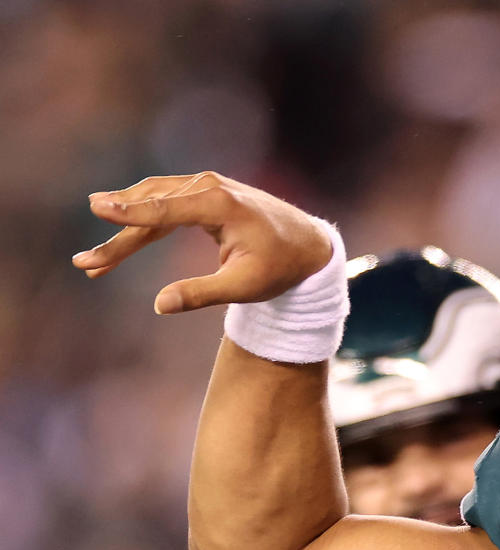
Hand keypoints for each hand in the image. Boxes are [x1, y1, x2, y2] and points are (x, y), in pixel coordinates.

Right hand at [72, 172, 332, 314]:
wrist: (308, 244)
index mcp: (221, 204)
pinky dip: (141, 223)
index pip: (166, 208)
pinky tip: (120, 241)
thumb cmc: (280, 267)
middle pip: (151, 209)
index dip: (130, 211)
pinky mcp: (202, 194)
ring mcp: (205, 187)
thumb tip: (160, 305)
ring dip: (123, 232)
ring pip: (152, 205)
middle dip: (117, 237)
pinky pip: (163, 206)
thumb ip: (202, 294)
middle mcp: (209, 187)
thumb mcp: (246, 287)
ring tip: (94, 263)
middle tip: (85, 265)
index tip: (97, 208)